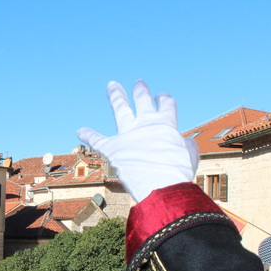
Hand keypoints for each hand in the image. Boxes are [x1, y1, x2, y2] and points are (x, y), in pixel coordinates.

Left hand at [77, 80, 198, 201]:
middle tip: (139, 84)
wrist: (162, 186)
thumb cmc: (178, 173)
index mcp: (166, 123)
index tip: (162, 97)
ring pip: (120, 107)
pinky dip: (88, 135)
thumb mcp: (190, 156)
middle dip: (140, 90)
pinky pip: (97, 140)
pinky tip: (80, 130)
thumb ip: (187, 145)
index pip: (166, 104)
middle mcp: (146, 123)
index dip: (164, 99)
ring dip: (116, 95)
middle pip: (142, 99)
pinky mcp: (113, 148)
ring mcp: (128, 134)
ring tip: (112, 85)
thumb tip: (185, 141)